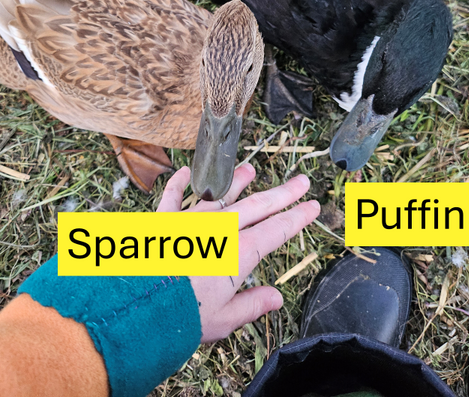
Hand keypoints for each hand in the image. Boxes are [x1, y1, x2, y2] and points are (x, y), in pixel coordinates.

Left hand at [156, 164, 320, 342]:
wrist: (133, 309)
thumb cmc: (180, 318)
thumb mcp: (224, 320)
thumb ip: (251, 305)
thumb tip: (275, 298)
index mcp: (240, 254)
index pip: (277, 229)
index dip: (298, 217)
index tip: (312, 206)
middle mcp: (220, 231)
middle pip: (258, 205)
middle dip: (283, 193)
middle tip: (301, 181)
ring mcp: (191, 223)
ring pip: (221, 196)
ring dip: (237, 182)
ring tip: (251, 170)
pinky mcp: (162, 224)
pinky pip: (172, 198)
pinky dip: (178, 184)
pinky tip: (185, 172)